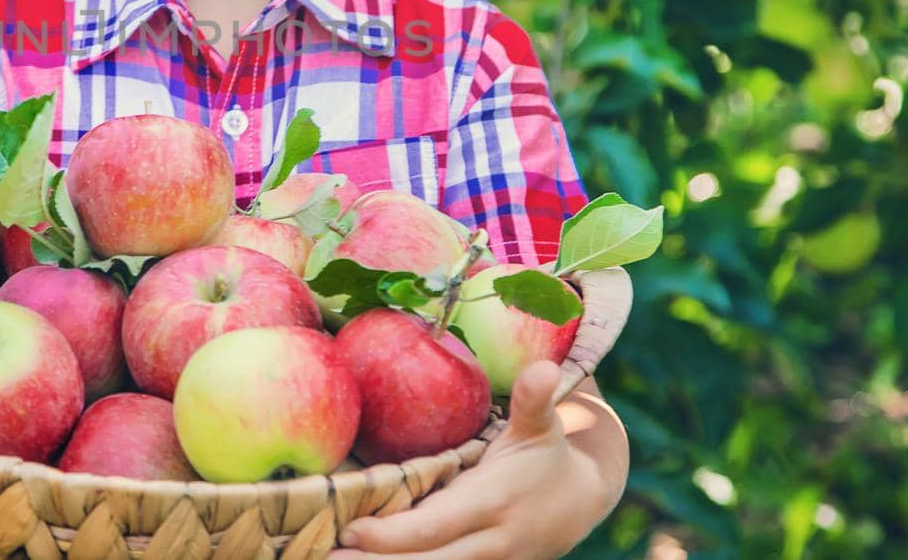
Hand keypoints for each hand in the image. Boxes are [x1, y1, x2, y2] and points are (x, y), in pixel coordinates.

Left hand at [329, 361, 602, 559]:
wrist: (582, 501)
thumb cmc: (549, 455)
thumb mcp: (543, 424)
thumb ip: (534, 399)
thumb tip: (543, 367)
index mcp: (493, 504)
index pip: (435, 526)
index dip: (393, 535)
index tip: (351, 528)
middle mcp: (488, 543)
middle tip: (325, 556)